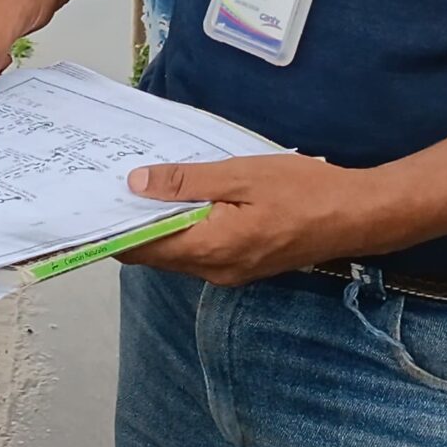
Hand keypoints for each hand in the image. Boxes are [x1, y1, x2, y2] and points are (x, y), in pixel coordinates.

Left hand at [118, 155, 389, 286]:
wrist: (357, 215)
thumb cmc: (303, 191)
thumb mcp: (240, 175)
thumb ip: (187, 182)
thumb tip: (136, 184)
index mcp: (211, 249)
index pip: (143, 248)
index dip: (113, 229)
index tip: (89, 206)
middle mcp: (215, 271)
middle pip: (157, 252)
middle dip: (131, 223)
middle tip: (108, 185)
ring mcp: (231, 272)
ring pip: (178, 251)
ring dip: (157, 224)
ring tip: (138, 185)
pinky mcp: (244, 264)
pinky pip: (200, 249)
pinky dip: (183, 227)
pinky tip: (180, 199)